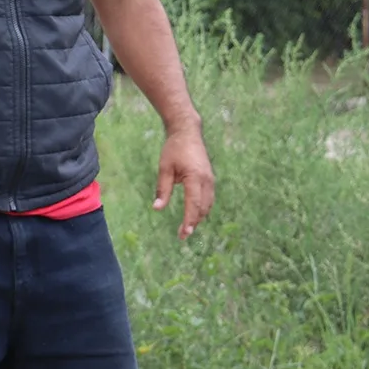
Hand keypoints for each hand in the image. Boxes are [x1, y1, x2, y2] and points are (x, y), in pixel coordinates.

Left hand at [153, 124, 214, 240]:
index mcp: (195, 177)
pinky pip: (208, 198)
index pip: (194, 204)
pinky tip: (193, 215)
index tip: (183, 234)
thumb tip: (157, 208)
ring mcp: (211, 180)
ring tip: (186, 228)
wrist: (187, 132)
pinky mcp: (210, 179)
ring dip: (198, 217)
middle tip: (182, 235)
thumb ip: (162, 189)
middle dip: (193, 223)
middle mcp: (207, 180)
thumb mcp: (164, 168)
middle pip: (203, 208)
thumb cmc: (173, 149)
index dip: (189, 221)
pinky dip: (202, 208)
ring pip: (207, 205)